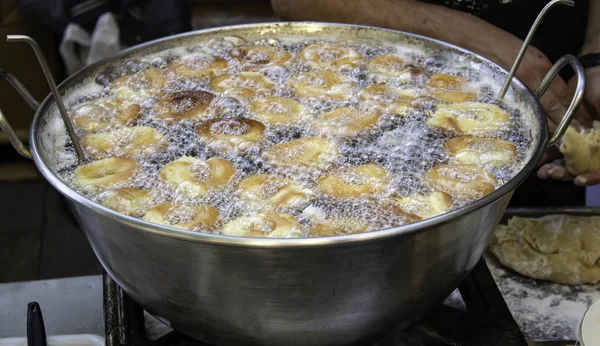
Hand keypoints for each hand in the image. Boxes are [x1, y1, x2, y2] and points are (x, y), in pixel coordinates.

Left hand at [535, 66, 599, 185]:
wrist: (593, 72)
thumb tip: (599, 145)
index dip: (595, 175)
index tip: (579, 179)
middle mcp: (596, 145)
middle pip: (584, 168)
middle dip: (567, 173)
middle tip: (552, 174)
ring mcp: (582, 141)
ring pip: (569, 162)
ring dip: (555, 168)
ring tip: (543, 172)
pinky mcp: (567, 134)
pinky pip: (557, 149)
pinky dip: (548, 155)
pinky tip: (538, 160)